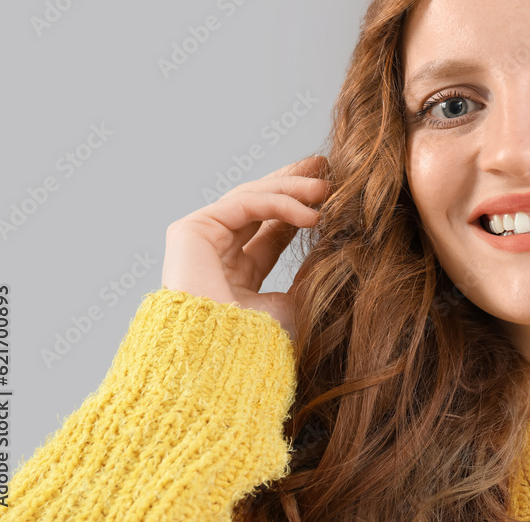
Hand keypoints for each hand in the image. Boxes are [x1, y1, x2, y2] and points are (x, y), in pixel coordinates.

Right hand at [161, 155, 330, 341]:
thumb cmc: (260, 345)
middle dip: (294, 183)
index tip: (330, 192)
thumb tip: (339, 248)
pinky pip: (244, 203)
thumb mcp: (297, 304)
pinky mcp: (190, 231)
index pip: (272, 229)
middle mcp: (217, 255)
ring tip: (327, 187)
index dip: (300, 207)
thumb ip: (311, 274)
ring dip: (293, 188)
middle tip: (325, 167)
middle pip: (259, 204)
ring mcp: (201, 241)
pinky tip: (310, 211)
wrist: (225, 362)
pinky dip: (279, 201)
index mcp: (238, 275)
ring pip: (252, 197)